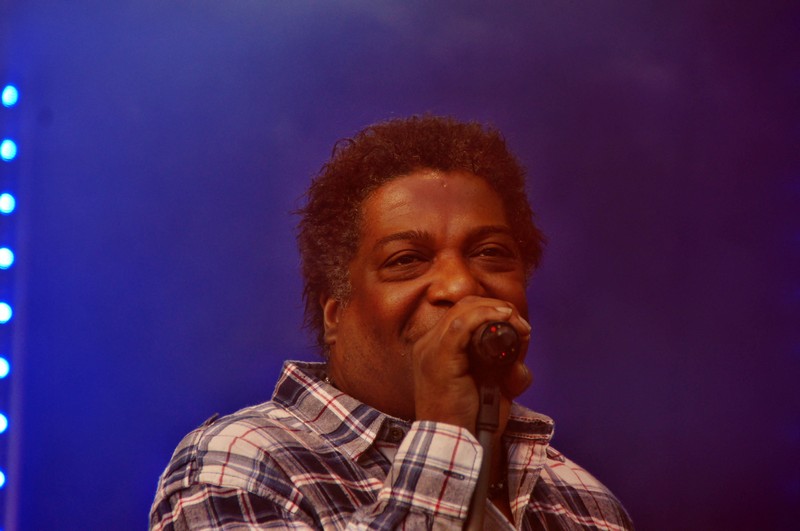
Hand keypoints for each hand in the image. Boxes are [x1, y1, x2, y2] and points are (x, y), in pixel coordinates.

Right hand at [411, 296, 532, 433]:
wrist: (456, 444)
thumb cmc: (473, 419)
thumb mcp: (491, 383)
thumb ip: (502, 361)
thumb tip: (521, 338)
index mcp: (434, 349)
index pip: (461, 314)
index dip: (490, 311)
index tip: (517, 324)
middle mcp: (427, 345)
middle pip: (462, 307)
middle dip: (496, 309)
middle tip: (521, 326)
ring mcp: (429, 351)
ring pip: (463, 311)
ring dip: (495, 311)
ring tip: (518, 324)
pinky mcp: (438, 359)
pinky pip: (461, 325)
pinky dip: (485, 316)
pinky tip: (504, 319)